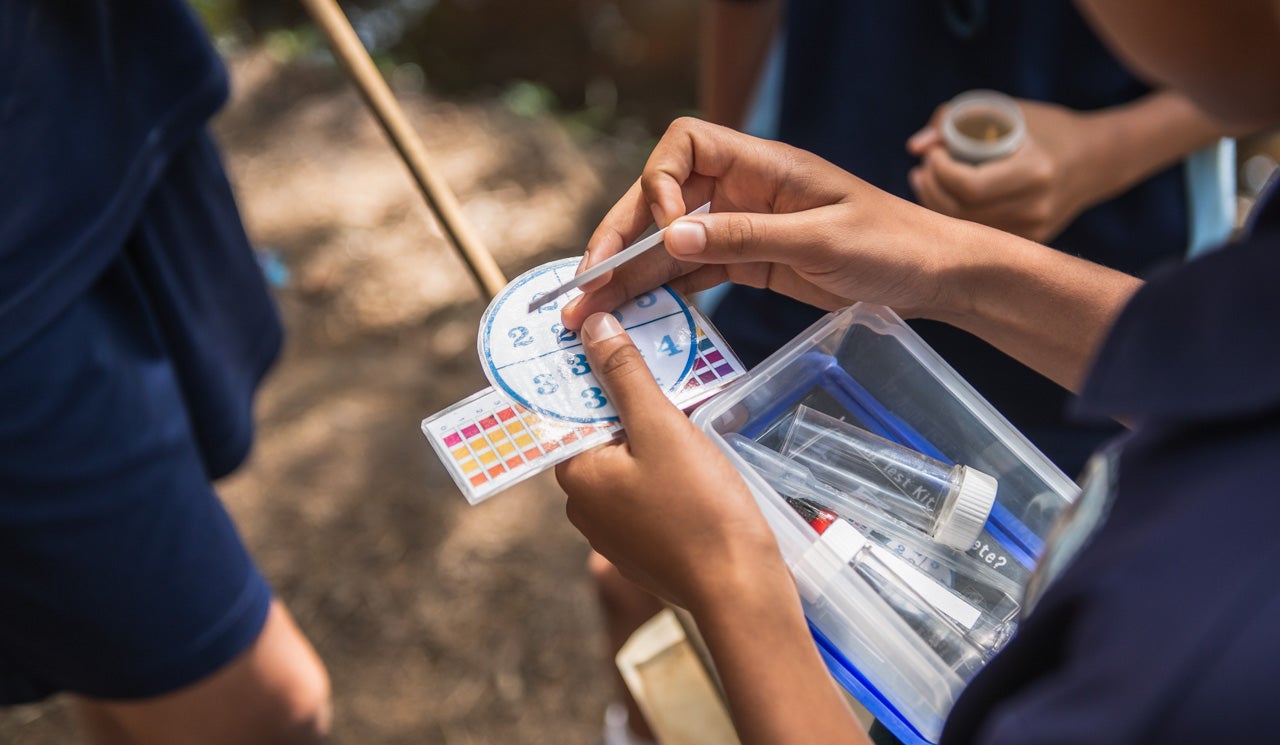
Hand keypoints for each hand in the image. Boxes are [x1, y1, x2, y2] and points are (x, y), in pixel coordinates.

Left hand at [555, 312, 786, 611]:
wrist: (740, 590)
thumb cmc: (699, 508)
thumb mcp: (661, 427)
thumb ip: (624, 375)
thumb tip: (591, 326)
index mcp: (576, 475)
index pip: (572, 409)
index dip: (598, 373)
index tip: (623, 343)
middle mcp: (585, 507)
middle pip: (604, 434)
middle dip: (636, 403)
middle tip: (671, 371)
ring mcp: (616, 532)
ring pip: (631, 463)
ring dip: (657, 436)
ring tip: (693, 408)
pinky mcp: (647, 548)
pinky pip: (651, 493)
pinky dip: (670, 471)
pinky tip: (702, 457)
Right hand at [560, 118, 971, 331]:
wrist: (935, 276)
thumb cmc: (893, 245)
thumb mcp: (822, 242)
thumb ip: (746, 238)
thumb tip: (671, 240)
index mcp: (762, 165)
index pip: (684, 146)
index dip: (660, 182)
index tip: (666, 231)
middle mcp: (744, 190)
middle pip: (662, 200)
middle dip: (621, 238)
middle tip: (585, 283)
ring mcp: (744, 227)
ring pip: (671, 243)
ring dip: (631, 274)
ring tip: (591, 311)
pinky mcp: (751, 263)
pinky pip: (695, 273)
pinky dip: (665, 292)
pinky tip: (637, 314)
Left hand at [907, 99, 1104, 242]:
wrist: (1093, 160)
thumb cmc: (1043, 128)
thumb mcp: (1005, 111)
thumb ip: (956, 120)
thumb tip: (916, 147)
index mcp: (1035, 173)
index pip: (969, 187)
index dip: (939, 171)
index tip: (932, 152)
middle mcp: (1034, 209)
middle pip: (960, 212)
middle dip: (931, 187)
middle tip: (923, 167)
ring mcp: (1032, 232)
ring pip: (964, 228)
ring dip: (935, 203)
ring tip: (927, 179)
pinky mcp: (1027, 243)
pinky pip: (978, 236)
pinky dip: (954, 217)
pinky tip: (944, 198)